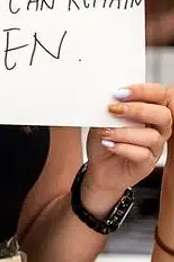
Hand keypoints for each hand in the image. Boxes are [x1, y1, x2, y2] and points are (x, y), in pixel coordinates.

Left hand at [85, 83, 171, 200]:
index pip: (160, 97)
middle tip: (115, 109)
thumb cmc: (105, 142)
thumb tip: (108, 99)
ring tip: (106, 133)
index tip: (122, 92)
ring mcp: (154, 148)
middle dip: (138, 110)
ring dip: (125, 132)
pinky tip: (109, 145)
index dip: (145, 91)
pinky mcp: (147, 164)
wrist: (98, 169)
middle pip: (163, 116)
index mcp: (150, 114)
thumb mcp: (102, 122)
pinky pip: (142, 154)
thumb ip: (109, 111)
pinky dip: (123, 148)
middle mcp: (157, 130)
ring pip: (152, 136)